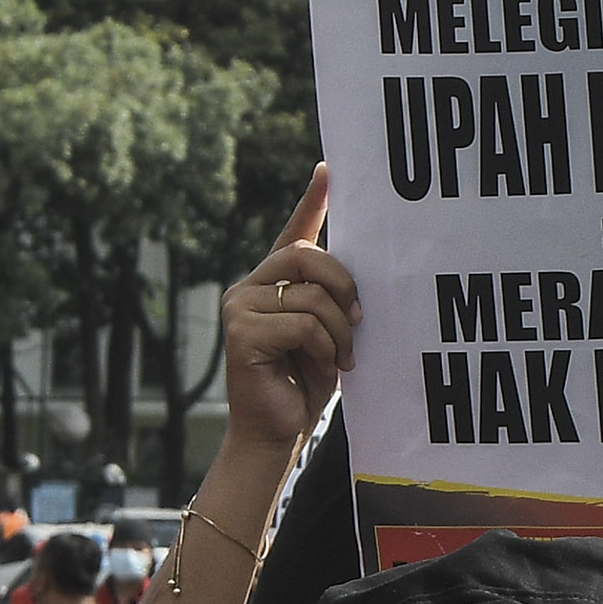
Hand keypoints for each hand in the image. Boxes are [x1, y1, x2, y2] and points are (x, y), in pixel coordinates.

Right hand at [218, 166, 359, 462]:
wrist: (277, 433)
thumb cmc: (306, 384)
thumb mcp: (329, 333)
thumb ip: (334, 300)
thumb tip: (363, 276)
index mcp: (275, 282)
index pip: (294, 232)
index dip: (312, 200)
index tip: (329, 169)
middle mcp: (251, 285)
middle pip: (307, 256)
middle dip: (344, 287)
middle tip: (360, 323)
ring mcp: (239, 306)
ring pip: (310, 295)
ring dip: (339, 330)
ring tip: (340, 358)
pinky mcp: (239, 331)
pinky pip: (301, 323)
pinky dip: (323, 347)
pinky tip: (323, 367)